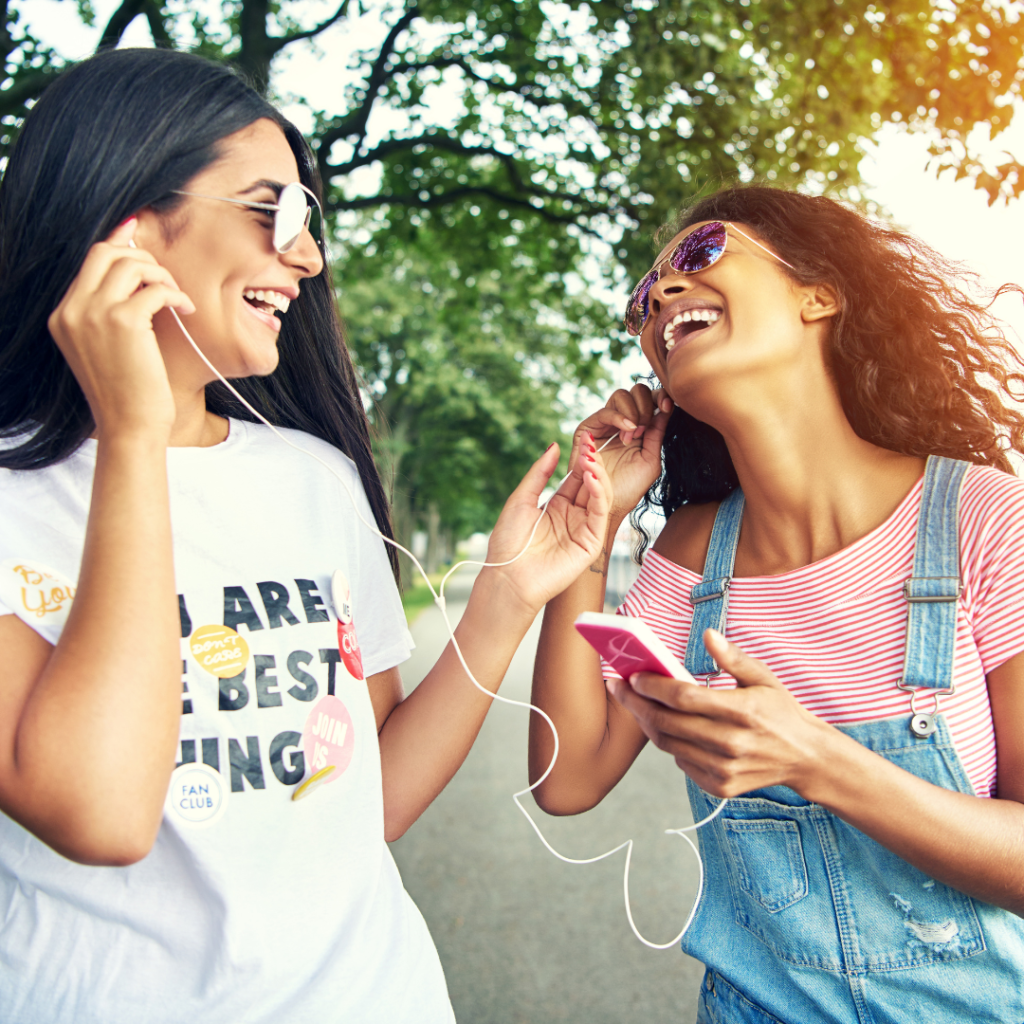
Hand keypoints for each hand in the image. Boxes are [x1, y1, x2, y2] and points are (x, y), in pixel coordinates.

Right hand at [47, 218, 194, 440]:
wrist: (129, 426)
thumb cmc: (127, 392)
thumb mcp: (106, 348)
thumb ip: (110, 311)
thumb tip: (134, 272)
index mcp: (64, 316)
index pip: (91, 261)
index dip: (121, 246)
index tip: (142, 237)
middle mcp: (72, 310)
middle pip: (104, 251)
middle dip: (141, 255)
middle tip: (165, 278)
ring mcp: (94, 314)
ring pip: (131, 264)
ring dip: (162, 275)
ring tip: (177, 298)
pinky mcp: (123, 322)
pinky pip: (156, 289)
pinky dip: (177, 295)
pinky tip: (186, 311)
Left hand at [483, 441, 610, 614]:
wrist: (508, 577)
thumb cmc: (509, 542)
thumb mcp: (521, 499)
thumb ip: (539, 473)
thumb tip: (554, 445)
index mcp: (557, 507)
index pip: (576, 478)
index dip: (581, 459)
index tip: (584, 439)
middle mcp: (573, 517)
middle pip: (591, 485)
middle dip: (592, 464)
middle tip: (591, 445)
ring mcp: (583, 530)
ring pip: (600, 497)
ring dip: (598, 476)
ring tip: (590, 460)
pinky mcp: (590, 544)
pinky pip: (599, 515)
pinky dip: (599, 494)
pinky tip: (592, 479)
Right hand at [569, 383, 672, 519]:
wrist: (607, 506)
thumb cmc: (629, 488)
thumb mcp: (650, 459)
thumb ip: (657, 433)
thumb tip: (667, 407)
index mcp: (639, 428)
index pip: (650, 400)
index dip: (659, 396)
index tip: (667, 404)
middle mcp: (621, 422)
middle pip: (636, 391)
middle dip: (646, 405)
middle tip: (646, 428)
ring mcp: (604, 424)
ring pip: (620, 395)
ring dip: (633, 412)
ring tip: (635, 435)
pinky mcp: (587, 429)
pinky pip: (605, 411)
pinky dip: (620, 417)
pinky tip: (628, 431)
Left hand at [606, 629, 832, 797]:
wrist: (806, 758)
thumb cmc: (781, 711)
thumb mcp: (763, 678)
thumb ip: (733, 658)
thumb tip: (708, 634)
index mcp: (742, 711)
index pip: (684, 698)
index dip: (653, 686)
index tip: (633, 675)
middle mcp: (732, 743)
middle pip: (667, 722)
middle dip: (636, 703)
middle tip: (618, 687)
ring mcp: (725, 769)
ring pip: (668, 744)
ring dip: (647, 722)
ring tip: (635, 704)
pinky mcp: (721, 786)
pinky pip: (681, 762)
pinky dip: (669, 743)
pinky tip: (665, 726)